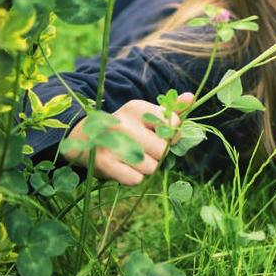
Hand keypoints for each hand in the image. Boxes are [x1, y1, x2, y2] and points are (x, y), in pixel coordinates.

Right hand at [63, 96, 184, 185]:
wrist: (83, 140)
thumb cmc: (125, 128)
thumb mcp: (145, 115)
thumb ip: (170, 110)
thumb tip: (191, 97)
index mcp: (137, 108)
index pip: (172, 125)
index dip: (171, 135)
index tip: (159, 135)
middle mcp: (124, 123)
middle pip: (162, 150)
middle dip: (157, 154)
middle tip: (143, 149)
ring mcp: (112, 143)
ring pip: (151, 167)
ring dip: (145, 167)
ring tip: (132, 158)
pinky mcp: (104, 163)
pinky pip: (135, 179)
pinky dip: (132, 178)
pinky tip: (123, 168)